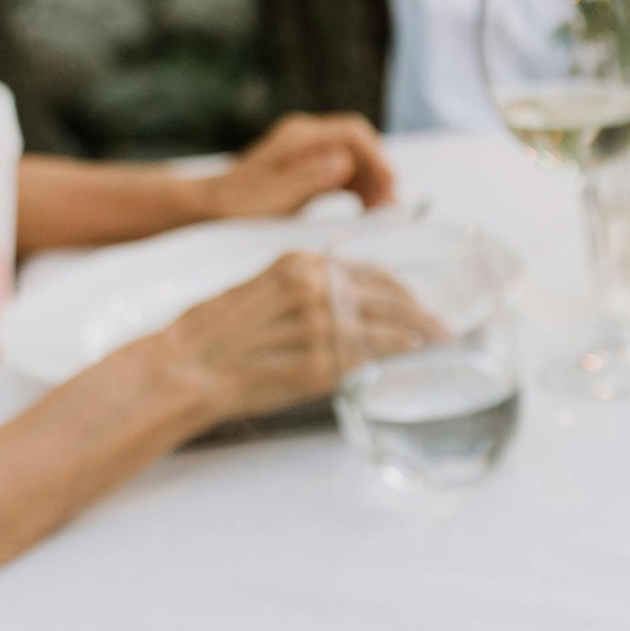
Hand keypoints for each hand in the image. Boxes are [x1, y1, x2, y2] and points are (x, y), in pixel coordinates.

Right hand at [153, 252, 442, 424]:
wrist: (185, 366)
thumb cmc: (216, 332)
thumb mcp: (263, 287)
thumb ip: (306, 285)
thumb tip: (346, 292)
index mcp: (300, 264)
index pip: (372, 273)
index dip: (403, 291)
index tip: (418, 302)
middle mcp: (315, 288)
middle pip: (391, 298)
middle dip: (422, 314)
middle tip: (443, 327)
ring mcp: (320, 327)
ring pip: (389, 328)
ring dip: (419, 337)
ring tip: (438, 344)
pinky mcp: (320, 363)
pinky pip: (372, 359)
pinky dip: (397, 359)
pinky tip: (410, 361)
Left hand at [192, 113, 397, 221]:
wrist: (211, 205)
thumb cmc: (238, 203)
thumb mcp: (275, 196)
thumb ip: (310, 177)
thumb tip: (345, 161)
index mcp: (300, 137)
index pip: (352, 134)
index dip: (377, 158)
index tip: (390, 184)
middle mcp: (307, 138)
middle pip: (359, 146)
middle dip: (379, 173)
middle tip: (390, 204)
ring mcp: (308, 152)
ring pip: (355, 161)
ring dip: (372, 184)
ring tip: (382, 212)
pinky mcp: (309, 168)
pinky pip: (343, 173)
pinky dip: (359, 190)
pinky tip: (366, 210)